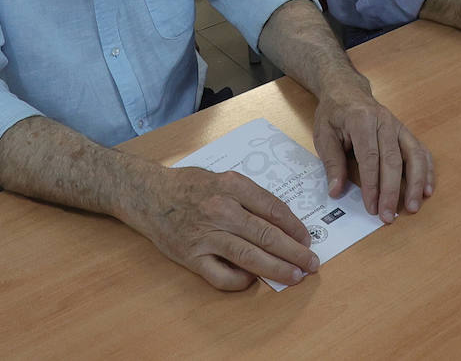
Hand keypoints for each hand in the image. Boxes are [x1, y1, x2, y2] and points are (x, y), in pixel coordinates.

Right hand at [123, 164, 317, 290]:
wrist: (148, 194)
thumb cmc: (189, 185)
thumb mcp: (222, 177)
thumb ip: (249, 196)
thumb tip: (281, 222)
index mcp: (232, 185)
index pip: (274, 209)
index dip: (294, 227)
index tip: (307, 238)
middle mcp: (221, 209)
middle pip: (267, 236)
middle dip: (295, 252)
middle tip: (312, 262)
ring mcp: (206, 235)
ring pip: (250, 257)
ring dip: (278, 269)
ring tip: (296, 275)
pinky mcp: (192, 256)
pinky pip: (223, 276)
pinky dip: (241, 281)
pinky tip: (252, 280)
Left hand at [312, 81, 434, 222]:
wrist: (347, 90)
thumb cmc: (334, 114)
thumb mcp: (323, 135)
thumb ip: (331, 162)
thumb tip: (336, 191)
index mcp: (361, 120)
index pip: (370, 157)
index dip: (372, 185)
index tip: (371, 207)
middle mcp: (384, 121)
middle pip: (393, 160)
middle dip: (392, 191)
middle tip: (388, 216)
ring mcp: (398, 126)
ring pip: (414, 155)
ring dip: (415, 183)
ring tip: (413, 207)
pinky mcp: (405, 132)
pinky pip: (421, 151)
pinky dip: (426, 171)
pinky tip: (426, 190)